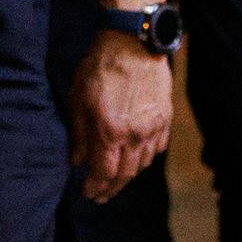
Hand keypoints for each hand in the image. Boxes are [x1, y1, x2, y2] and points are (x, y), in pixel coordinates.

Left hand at [66, 32, 172, 203]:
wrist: (133, 44)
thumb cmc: (100, 68)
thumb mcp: (78, 99)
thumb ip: (78, 134)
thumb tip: (76, 161)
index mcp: (110, 131)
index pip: (104, 172)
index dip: (95, 186)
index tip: (87, 193)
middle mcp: (135, 134)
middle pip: (126, 174)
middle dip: (111, 189)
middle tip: (100, 196)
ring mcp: (154, 127)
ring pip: (142, 163)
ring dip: (128, 176)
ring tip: (115, 180)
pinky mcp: (165, 118)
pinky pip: (157, 148)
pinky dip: (145, 159)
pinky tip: (135, 159)